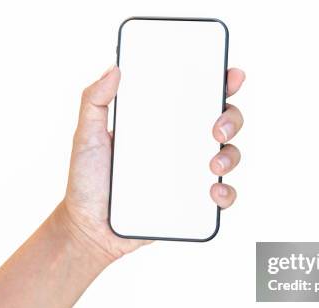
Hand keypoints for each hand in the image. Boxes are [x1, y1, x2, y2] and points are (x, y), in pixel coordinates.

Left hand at [57, 65, 245, 260]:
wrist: (89, 227)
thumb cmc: (87, 179)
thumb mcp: (86, 135)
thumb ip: (94, 100)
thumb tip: (115, 68)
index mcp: (162, 123)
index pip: (197, 96)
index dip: (220, 82)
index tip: (231, 76)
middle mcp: (182, 145)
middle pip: (223, 122)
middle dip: (231, 119)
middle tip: (216, 128)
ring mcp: (189, 174)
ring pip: (230, 156)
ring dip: (231, 156)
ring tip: (213, 166)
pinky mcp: (192, 203)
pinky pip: (222, 196)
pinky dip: (226, 194)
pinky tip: (213, 193)